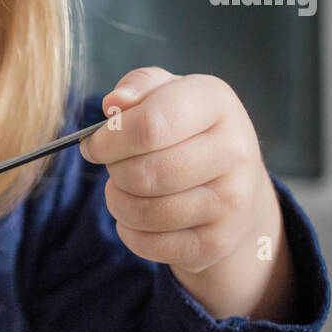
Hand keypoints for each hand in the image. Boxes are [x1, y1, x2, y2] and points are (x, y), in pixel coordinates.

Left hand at [78, 67, 294, 320]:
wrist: (237, 182)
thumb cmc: (187, 129)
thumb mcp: (168, 93)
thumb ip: (138, 86)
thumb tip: (115, 103)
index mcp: (216, 103)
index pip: (149, 125)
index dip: (108, 139)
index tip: (94, 145)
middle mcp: (234, 151)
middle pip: (143, 173)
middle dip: (114, 171)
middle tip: (115, 166)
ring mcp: (231, 201)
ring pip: (143, 212)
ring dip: (118, 202)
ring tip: (125, 189)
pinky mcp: (218, 242)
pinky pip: (149, 245)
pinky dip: (130, 231)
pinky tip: (139, 216)